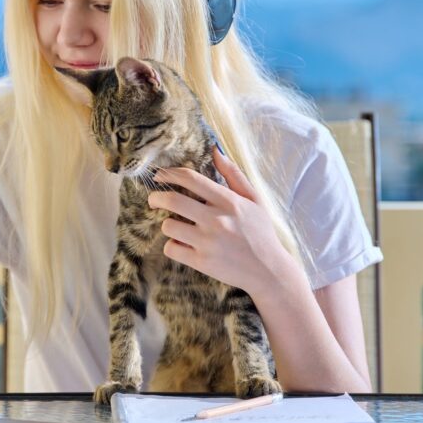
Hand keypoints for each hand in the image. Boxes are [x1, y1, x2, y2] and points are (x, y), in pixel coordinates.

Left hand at [147, 148, 298, 297]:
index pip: (191, 179)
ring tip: (177, 226)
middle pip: (172, 200)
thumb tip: (215, 150)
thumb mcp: (254, 200)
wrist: (269, 271)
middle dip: (156, 197)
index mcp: (228, 201)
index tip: (160, 176)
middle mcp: (217, 219)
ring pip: (168, 225)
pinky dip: (172, 245)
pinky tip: (183, 244)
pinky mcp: (202, 262)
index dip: (170, 174)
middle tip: (154, 199)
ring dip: (168, 224)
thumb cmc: (261, 233)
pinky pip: (171, 248)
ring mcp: (208, 242)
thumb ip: (234, 174)